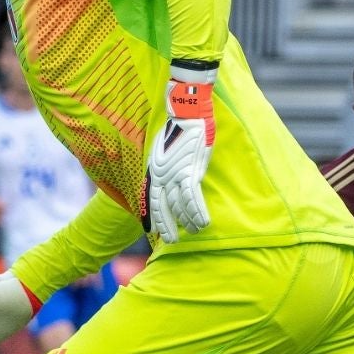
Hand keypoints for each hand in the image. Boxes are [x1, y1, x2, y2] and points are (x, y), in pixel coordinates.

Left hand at [146, 76, 214, 243]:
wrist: (187, 112)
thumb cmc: (179, 127)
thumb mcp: (164, 147)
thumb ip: (164, 164)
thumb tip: (169, 175)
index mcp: (153, 169)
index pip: (150, 199)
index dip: (151, 216)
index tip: (152, 231)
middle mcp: (161, 174)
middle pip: (162, 206)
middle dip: (166, 226)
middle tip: (171, 240)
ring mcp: (175, 173)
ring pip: (179, 205)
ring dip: (188, 221)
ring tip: (194, 231)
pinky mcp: (190, 171)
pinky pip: (192, 198)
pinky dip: (197, 212)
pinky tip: (203, 223)